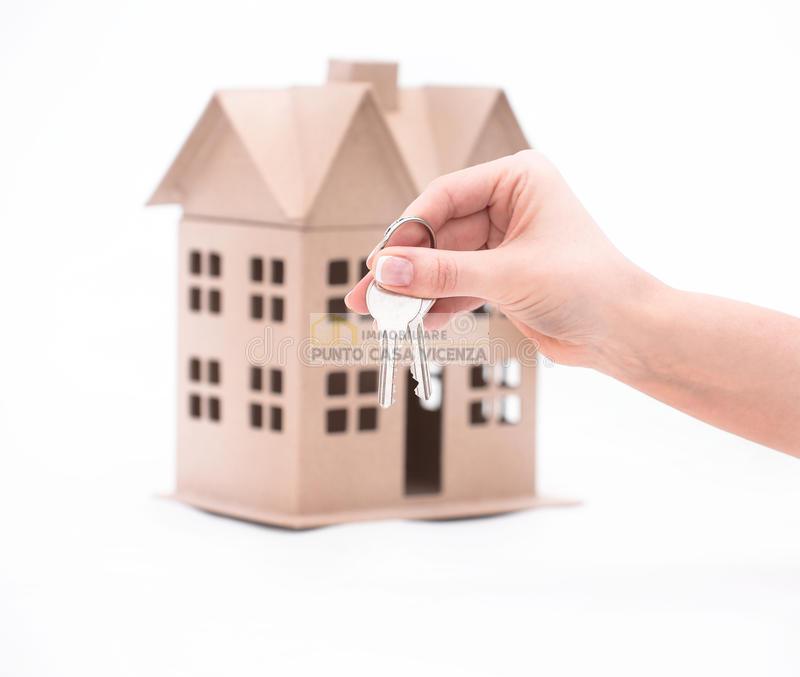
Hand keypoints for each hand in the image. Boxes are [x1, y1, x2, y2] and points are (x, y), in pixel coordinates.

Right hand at [345, 150, 659, 368]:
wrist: (624, 332)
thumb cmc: (586, 286)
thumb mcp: (506, 275)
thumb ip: (441, 272)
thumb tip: (385, 269)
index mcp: (518, 180)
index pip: (445, 197)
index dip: (407, 231)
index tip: (378, 260)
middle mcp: (509, 205)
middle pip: (439, 234)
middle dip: (405, 267)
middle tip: (369, 293)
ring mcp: (503, 242)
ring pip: (445, 263)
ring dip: (416, 289)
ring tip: (383, 314)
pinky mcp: (502, 276)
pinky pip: (458, 285)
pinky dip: (439, 304)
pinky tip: (418, 321)